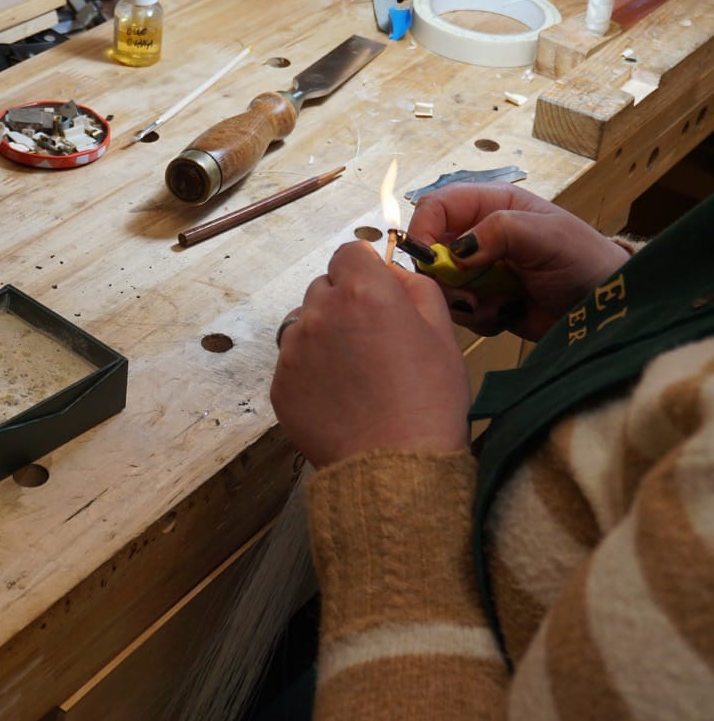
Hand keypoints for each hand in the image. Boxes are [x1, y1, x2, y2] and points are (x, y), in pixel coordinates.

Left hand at [270, 240, 470, 468]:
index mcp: (362, 291)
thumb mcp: (441, 331)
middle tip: (372, 340)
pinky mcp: (279, 385)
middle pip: (324, 287)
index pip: (349, 253)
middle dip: (344, 303)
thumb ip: (414, 285)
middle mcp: (319, 312)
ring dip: (324, 335)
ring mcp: (293, 350)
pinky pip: (293, 362)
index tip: (377, 294)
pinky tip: (340, 396)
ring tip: (355, 372)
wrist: (395, 467)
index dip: (365, 271)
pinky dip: (312, 371)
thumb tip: (389, 272)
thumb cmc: (430, 400)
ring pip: (305, 324)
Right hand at [408, 184, 630, 340]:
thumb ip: (500, 231)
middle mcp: (478, 236)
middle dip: (444, 277)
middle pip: (430, 252)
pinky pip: (461, 313)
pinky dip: (480, 318)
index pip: (436, 206)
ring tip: (500, 304)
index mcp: (490, 205)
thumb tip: (455, 252)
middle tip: (470, 294)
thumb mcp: (546, 235)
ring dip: (466, 301)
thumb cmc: (583, 258)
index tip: (427, 259)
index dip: (423, 229)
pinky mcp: (485, 302)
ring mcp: (479, 271)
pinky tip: (509, 313)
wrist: (603, 305)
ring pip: (442, 287)